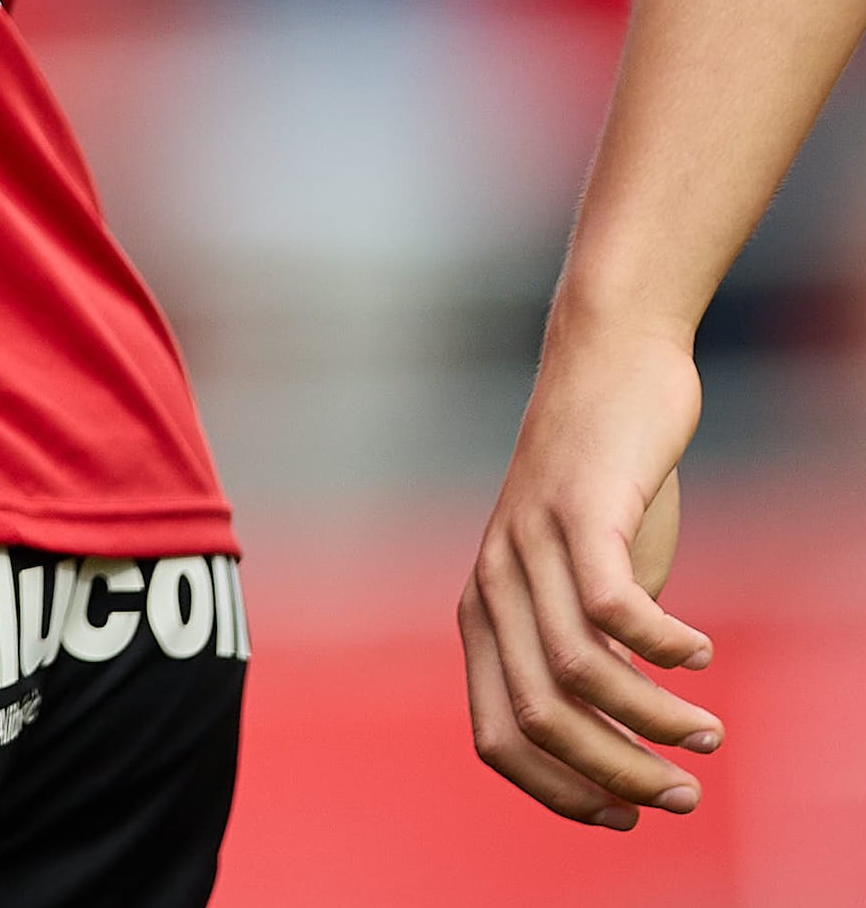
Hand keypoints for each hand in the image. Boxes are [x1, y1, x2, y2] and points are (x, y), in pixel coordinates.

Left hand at [461, 313, 718, 824]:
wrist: (609, 368)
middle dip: (615, 774)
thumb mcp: (587, 582)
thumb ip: (593, 649)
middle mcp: (490, 585)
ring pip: (579, 672)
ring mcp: (527, 545)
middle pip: (538, 719)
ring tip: (707, 733)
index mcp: (482, 613)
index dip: (556, 792)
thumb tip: (625, 728)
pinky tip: (698, 654)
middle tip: (682, 796)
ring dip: (653, 721)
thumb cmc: (607, 485)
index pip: (493, 736)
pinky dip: (662, 647)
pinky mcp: (576, 510)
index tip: (621, 819)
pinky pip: (613, 607)